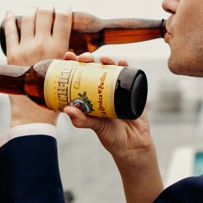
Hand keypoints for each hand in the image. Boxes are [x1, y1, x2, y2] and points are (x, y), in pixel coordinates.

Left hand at [3, 8, 68, 126]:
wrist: (33, 112)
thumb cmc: (54, 95)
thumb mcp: (68, 74)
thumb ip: (69, 59)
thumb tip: (75, 51)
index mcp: (58, 49)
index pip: (63, 19)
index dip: (65, 9)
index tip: (66, 8)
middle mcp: (41, 45)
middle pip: (44, 14)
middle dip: (48, 7)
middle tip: (49, 8)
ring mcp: (24, 48)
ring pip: (27, 18)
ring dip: (31, 10)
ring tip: (34, 9)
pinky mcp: (11, 53)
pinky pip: (8, 31)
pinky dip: (8, 19)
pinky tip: (10, 13)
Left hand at [61, 51, 154, 165]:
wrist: (135, 146)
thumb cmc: (112, 138)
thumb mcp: (96, 128)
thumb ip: (82, 120)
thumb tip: (67, 109)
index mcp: (91, 98)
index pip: (79, 77)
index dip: (73, 65)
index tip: (68, 57)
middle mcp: (102, 92)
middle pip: (94, 69)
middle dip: (88, 60)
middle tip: (83, 58)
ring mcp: (117, 91)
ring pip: (110, 70)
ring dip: (106, 60)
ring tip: (103, 59)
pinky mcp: (132, 91)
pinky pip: (128, 76)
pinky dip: (125, 66)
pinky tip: (121, 61)